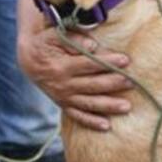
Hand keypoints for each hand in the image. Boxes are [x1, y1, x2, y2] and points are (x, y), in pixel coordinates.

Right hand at [18, 25, 132, 131]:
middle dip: (113, 84)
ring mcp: (64, 97)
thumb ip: (73, 38)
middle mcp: (63, 85)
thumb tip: (93, 45)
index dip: (108, 62)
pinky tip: (107, 126)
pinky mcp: (64, 105)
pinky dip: (91, 122)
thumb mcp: (54, 35)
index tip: (125, 60)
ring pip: (88, 104)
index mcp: (62, 67)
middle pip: (92, 85)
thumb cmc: (47, 44)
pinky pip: (78, 116)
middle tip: (131, 82)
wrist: (29, 61)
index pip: (89, 64)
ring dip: (108, 106)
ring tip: (126, 106)